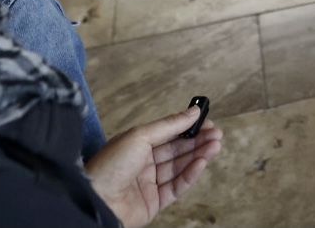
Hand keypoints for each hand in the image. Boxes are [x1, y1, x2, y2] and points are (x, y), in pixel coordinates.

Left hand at [85, 106, 223, 227]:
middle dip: (197, 141)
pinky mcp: (155, 203)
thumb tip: (193, 111)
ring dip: (198, 156)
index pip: (168, 134)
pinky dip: (191, 175)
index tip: (207, 122)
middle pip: (177, 151)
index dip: (188, 128)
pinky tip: (202, 162)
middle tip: (217, 134)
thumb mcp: (140, 136)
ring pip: (179, 168)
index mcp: (137, 145)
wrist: (96, 201)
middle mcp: (144, 163)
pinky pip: (176, 187)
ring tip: (216, 146)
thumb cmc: (113, 164)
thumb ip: (170, 125)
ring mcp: (150, 184)